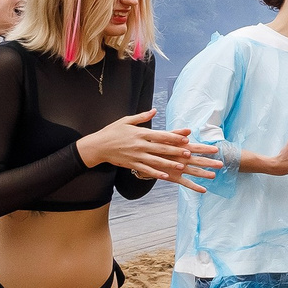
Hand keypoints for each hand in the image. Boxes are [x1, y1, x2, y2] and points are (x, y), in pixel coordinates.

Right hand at [79, 110, 206, 182]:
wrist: (97, 146)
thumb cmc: (112, 131)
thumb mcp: (126, 120)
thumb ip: (142, 117)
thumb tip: (154, 110)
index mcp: (140, 133)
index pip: (160, 135)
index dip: (174, 137)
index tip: (185, 139)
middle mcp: (140, 145)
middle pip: (161, 148)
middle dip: (176, 151)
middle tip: (189, 154)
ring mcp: (136, 155)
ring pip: (156, 160)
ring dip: (170, 164)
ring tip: (182, 166)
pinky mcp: (132, 164)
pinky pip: (146, 170)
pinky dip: (156, 173)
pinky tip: (166, 176)